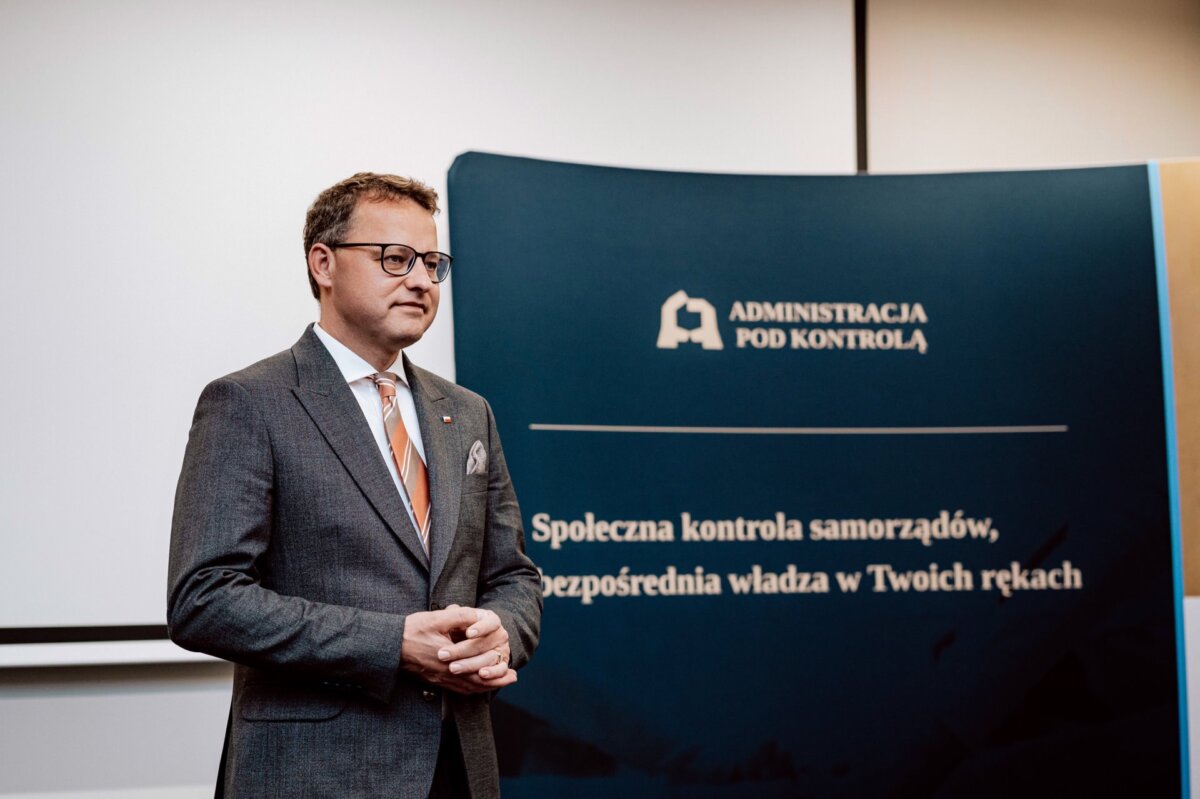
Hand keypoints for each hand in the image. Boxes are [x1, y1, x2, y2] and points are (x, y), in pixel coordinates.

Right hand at [401, 605, 515, 693]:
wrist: (389, 645)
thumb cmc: (411, 630)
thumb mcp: (436, 619)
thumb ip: (459, 616)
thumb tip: (479, 615)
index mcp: (448, 658)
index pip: (478, 668)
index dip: (497, 669)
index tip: (512, 668)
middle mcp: (445, 673)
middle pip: (476, 683)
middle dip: (497, 681)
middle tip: (513, 677)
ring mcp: (439, 679)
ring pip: (467, 689)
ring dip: (486, 687)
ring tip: (501, 684)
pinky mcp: (433, 681)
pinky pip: (456, 690)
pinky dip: (471, 690)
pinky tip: (477, 686)